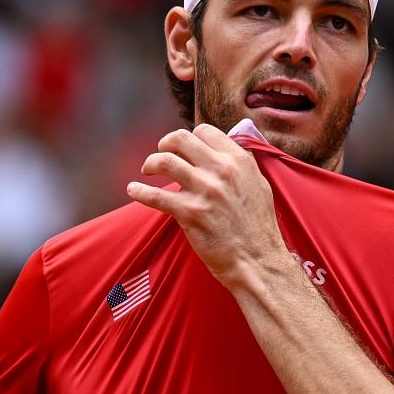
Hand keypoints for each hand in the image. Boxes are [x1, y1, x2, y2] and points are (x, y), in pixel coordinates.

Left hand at [126, 125, 289, 284]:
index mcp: (238, 161)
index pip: (204, 132)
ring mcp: (204, 191)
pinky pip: (155, 195)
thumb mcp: (260, 185)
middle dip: (165, 143)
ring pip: (164, 161)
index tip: (184, 149)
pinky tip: (133, 190)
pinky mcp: (190, 213)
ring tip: (147, 170)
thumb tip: (228, 149)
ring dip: (150, 163)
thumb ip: (242, 165)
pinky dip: (139, 191)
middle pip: (180, 139)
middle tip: (160, 153)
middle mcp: (221, 171)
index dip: (190, 138)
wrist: (257, 260)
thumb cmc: (258, 227)